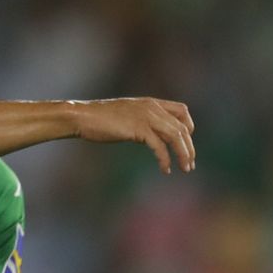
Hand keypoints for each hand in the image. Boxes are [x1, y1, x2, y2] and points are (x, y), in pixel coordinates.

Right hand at [69, 97, 195, 174]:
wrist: (82, 116)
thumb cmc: (99, 118)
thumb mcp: (126, 115)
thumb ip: (141, 120)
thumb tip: (149, 135)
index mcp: (150, 103)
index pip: (182, 110)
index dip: (188, 127)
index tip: (185, 143)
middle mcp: (152, 108)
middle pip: (182, 127)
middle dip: (189, 147)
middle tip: (189, 164)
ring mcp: (146, 117)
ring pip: (175, 136)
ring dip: (184, 154)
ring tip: (185, 168)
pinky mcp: (138, 129)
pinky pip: (159, 146)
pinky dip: (165, 159)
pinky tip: (165, 169)